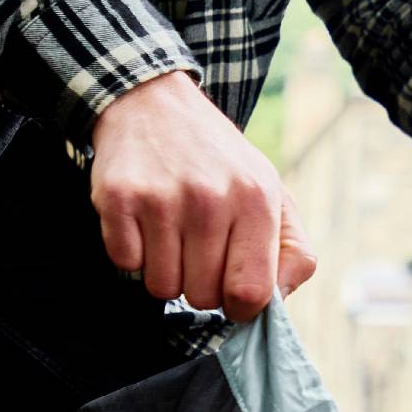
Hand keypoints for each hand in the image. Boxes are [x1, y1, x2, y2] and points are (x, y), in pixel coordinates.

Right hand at [90, 70, 315, 322]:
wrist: (155, 104)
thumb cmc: (220, 163)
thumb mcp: (271, 193)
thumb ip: (292, 252)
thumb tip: (276, 302)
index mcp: (258, 200)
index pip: (251, 292)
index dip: (240, 307)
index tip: (232, 294)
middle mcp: (211, 198)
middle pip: (203, 297)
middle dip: (200, 283)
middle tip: (198, 246)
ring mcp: (162, 198)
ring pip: (161, 288)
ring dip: (164, 269)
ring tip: (172, 230)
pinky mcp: (119, 197)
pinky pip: (125, 265)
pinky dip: (132, 252)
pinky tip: (144, 219)